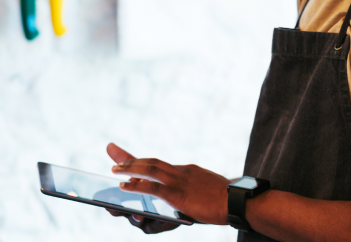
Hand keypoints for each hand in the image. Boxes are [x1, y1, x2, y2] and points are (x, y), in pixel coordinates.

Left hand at [109, 143, 230, 225]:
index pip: (160, 164)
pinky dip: (137, 185)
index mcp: (188, 171)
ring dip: (130, 168)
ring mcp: (180, 181)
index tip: (127, 157)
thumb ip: (193, 190)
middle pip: (151, 162)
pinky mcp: (178, 194)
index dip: (142, 160)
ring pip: (149, 169)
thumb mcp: (207, 190)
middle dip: (130, 158)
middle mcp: (182, 171)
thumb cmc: (227, 199)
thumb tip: (182, 198)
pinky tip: (125, 185)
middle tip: (112, 151)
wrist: (238, 200)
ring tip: (115, 169)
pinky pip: (153, 187)